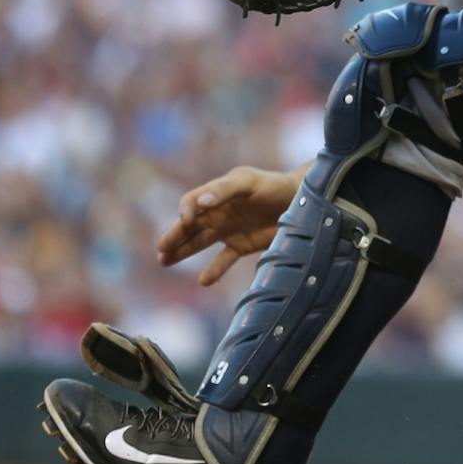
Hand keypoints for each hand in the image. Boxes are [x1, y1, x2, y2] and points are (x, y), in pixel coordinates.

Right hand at [157, 164, 301, 285]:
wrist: (301, 200)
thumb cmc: (273, 185)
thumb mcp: (248, 182)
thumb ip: (225, 190)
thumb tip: (201, 203)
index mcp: (217, 194)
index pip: (191, 202)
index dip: (185, 212)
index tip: (186, 221)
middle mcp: (219, 212)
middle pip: (189, 226)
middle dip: (174, 236)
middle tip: (161, 249)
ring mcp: (229, 229)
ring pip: (199, 242)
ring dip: (182, 251)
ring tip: (164, 261)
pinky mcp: (242, 245)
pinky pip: (223, 260)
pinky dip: (214, 270)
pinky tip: (204, 281)